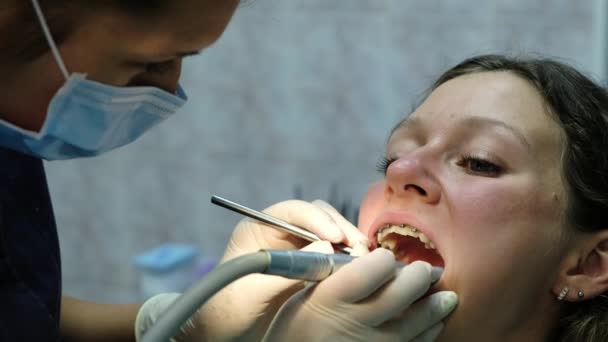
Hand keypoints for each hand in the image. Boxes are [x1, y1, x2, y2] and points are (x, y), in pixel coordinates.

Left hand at [196, 199, 369, 340]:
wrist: (224, 335)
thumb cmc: (226, 312)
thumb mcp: (250, 293)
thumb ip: (286, 270)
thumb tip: (326, 248)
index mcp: (258, 228)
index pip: (292, 210)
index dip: (317, 219)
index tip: (335, 238)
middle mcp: (279, 233)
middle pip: (317, 217)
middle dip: (339, 229)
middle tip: (358, 249)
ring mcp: (296, 248)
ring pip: (330, 234)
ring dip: (348, 243)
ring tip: (363, 259)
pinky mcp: (309, 266)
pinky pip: (333, 254)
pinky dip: (347, 259)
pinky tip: (358, 269)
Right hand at [263, 249, 457, 341]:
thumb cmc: (296, 324)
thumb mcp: (303, 293)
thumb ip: (330, 270)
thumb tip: (361, 248)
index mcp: (330, 297)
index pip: (371, 269)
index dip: (384, 259)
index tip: (385, 256)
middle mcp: (353, 322)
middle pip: (399, 294)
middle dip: (418, 277)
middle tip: (426, 269)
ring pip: (414, 323)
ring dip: (435, 306)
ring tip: (447, 295)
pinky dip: (428, 332)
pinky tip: (435, 322)